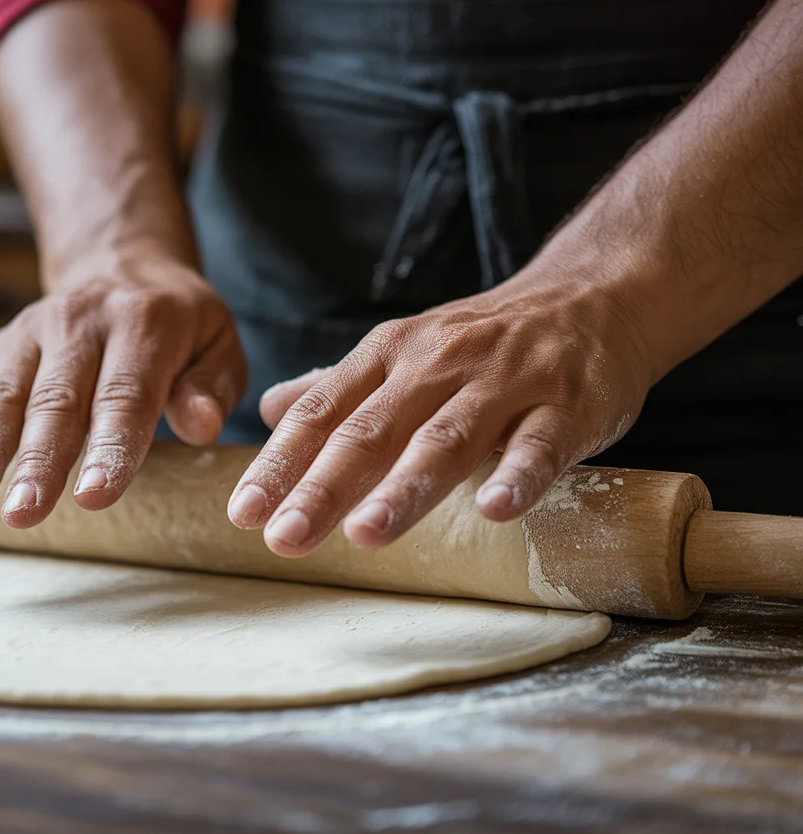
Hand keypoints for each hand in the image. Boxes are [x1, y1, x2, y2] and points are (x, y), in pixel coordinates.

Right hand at [0, 250, 246, 527]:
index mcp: (145, 324)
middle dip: (37, 459)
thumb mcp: (218, 342)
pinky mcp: (1, 342)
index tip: (96, 496)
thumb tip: (200, 426)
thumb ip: (211, 385)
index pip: (125, 394)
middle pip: (57, 398)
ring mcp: (34, 330)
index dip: (110, 446)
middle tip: (24, 511)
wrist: (124, 263)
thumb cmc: (180, 324)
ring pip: (6, 391)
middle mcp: (82, 322)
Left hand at [226, 274, 653, 556]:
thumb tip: (269, 410)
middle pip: (371, 431)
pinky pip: (539, 443)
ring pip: (446, 438)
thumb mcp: (404, 352)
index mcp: (389, 355)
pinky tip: (494, 510)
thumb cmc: (484, 341)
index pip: (322, 413)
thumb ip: (340, 387)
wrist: (590, 297)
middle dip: (322, 486)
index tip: (243, 512)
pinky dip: (517, 474)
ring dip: (404, 487)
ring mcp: (502, 383)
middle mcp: (437, 364)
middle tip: (282, 537)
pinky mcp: (566, 404)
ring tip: (364, 534)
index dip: (280, 462)